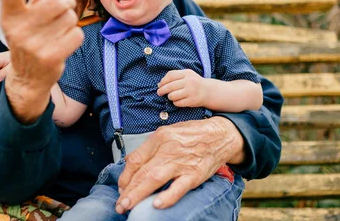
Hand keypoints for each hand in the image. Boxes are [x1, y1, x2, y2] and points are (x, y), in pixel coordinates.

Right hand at [0, 0, 83, 123]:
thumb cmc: (31, 38)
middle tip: (65, 7)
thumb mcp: (29, 17)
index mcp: (9, 16)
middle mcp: (18, 30)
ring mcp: (33, 45)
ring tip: (59, 31)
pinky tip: (64, 44)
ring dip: (70, 22)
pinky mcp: (49, 58)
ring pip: (70, 18)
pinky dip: (75, 37)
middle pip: (58, 1)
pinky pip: (76, 34)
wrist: (28, 78)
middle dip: (67, 2)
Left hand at [116, 117, 244, 212]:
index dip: (125, 176)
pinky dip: (168, 196)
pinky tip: (156, 204)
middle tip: (119, 204)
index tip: (121, 187)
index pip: (136, 158)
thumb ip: (151, 148)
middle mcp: (168, 149)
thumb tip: (132, 163)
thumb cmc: (193, 134)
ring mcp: (181, 162)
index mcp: (160, 137)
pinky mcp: (195, 174)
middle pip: (142, 171)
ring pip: (155, 179)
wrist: (220, 135)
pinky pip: (179, 187)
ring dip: (138, 194)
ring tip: (127, 206)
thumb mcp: (168, 132)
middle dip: (128, 190)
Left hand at [157, 69, 218, 107]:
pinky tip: (178, 100)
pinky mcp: (192, 101)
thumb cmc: (194, 82)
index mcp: (187, 73)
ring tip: (172, 96)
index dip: (163, 81)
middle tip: (159, 93)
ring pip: (172, 96)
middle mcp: (189, 82)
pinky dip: (175, 102)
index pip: (170, 75)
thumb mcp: (186, 75)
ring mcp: (191, 92)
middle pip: (170, 86)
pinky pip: (177, 103)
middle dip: (162, 90)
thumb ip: (174, 76)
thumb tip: (160, 84)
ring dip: (169, 97)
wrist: (208, 91)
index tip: (159, 85)